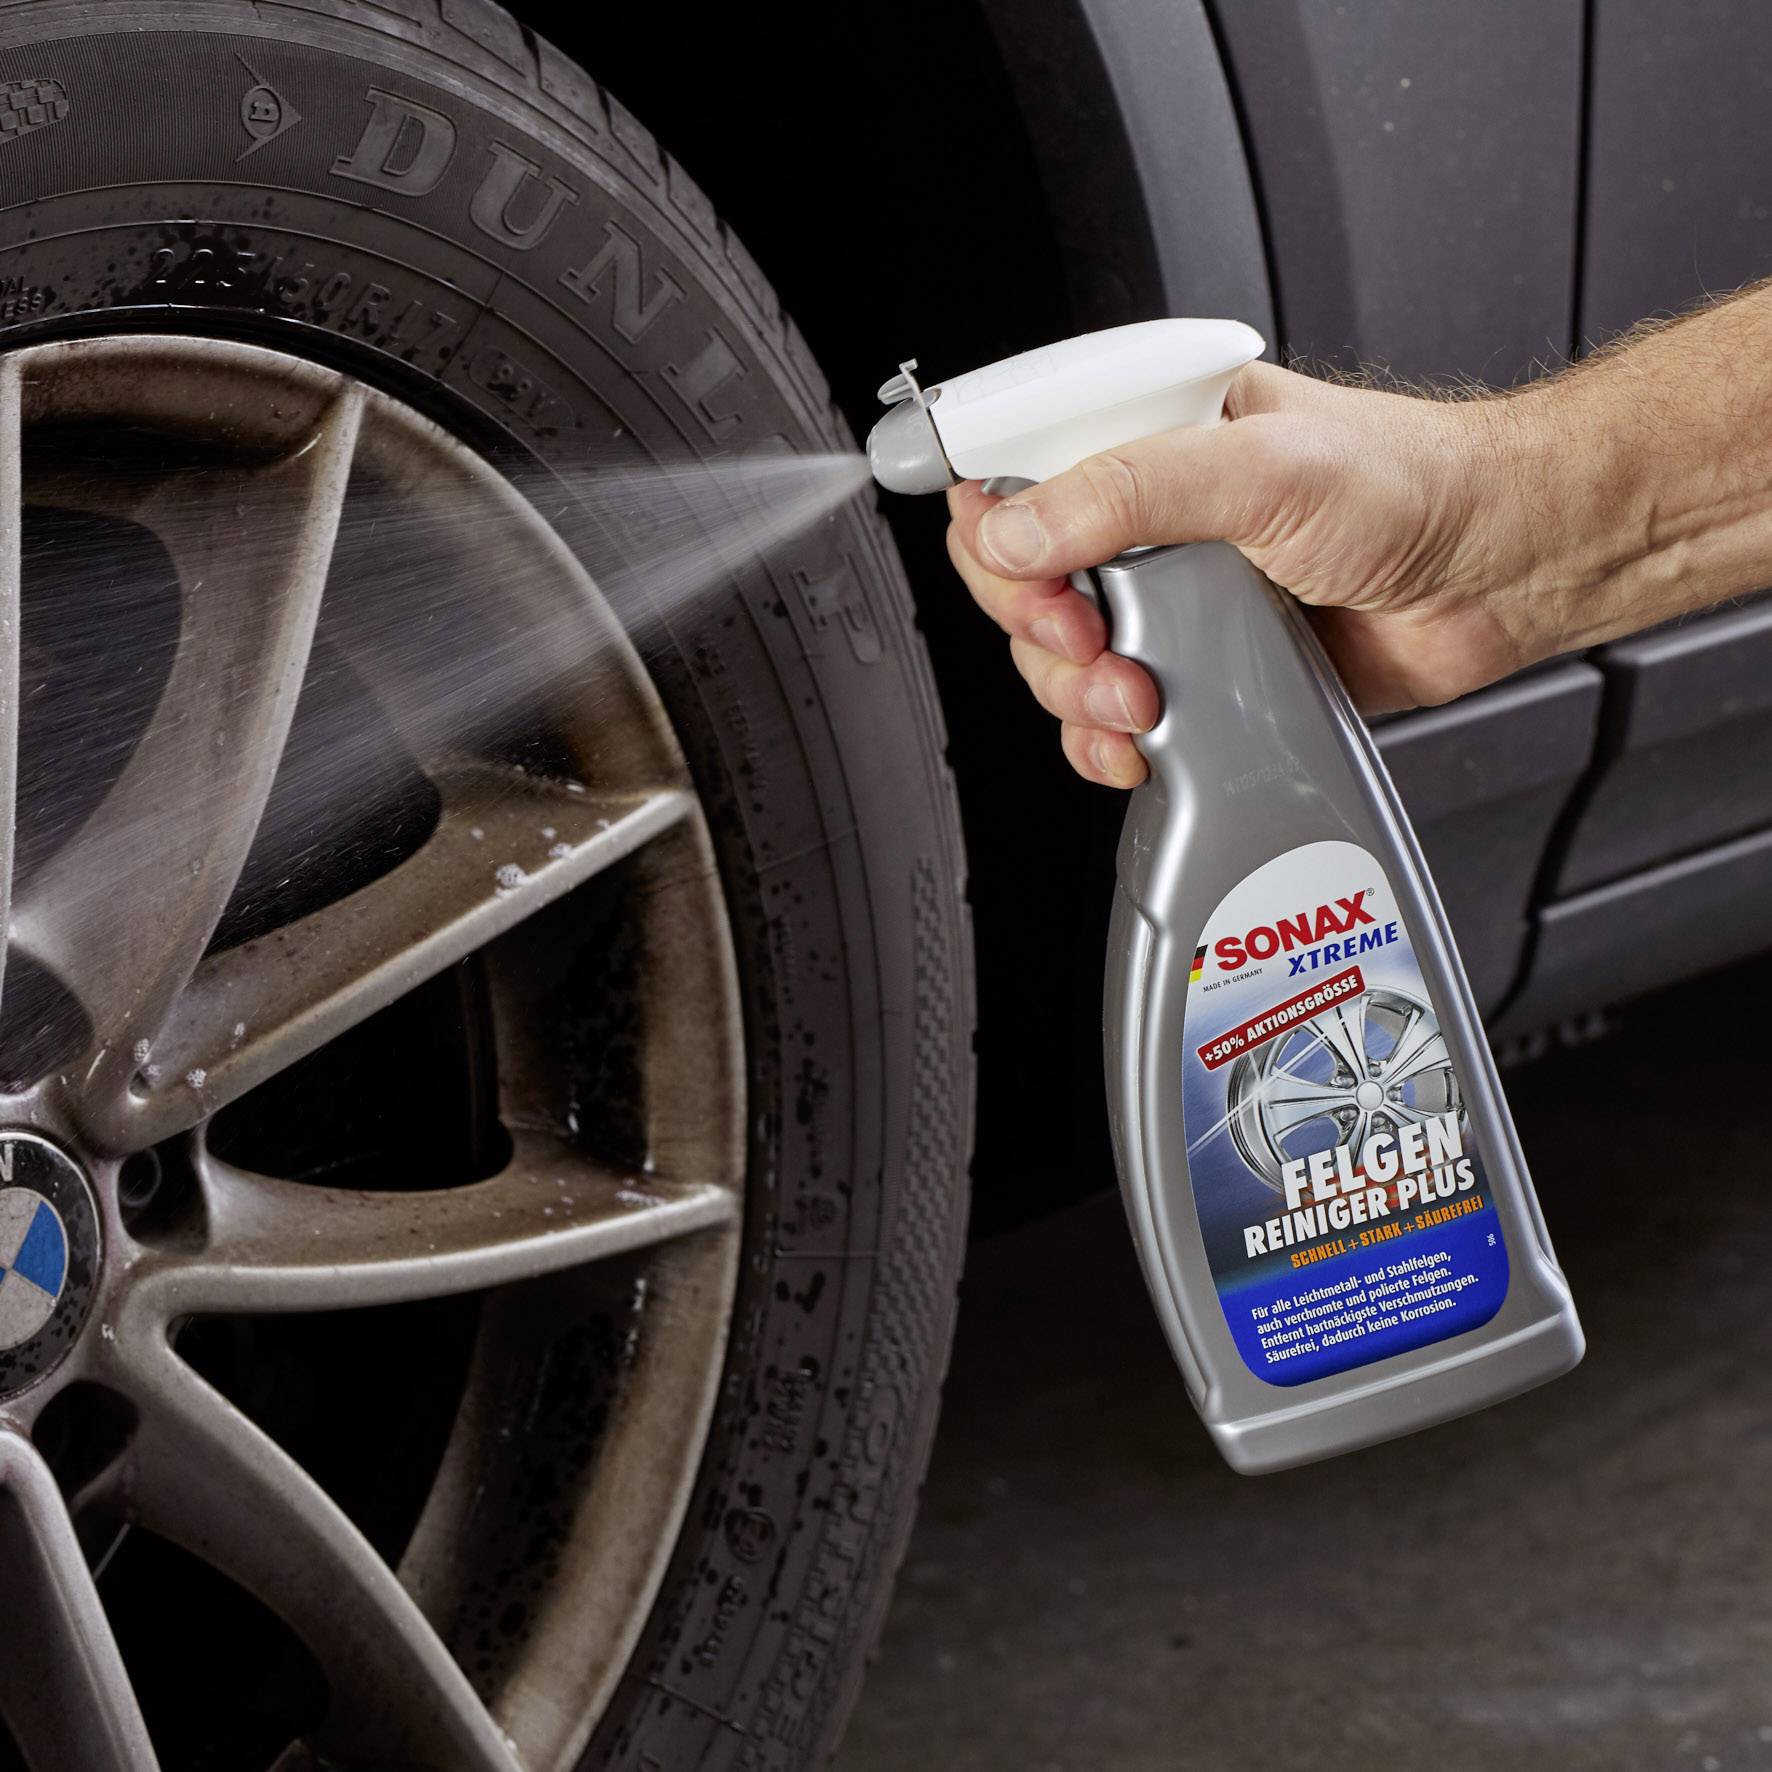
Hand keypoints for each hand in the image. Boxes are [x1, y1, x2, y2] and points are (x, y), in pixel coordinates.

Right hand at [944, 360, 1563, 787]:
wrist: (1501, 571)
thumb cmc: (1412, 485)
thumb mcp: (1259, 467)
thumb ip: (1127, 493)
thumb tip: (1016, 531)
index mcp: (1151, 430)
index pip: (1014, 465)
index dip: (995, 526)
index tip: (1024, 569)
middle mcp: (1147, 512)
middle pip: (1017, 575)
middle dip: (1037, 622)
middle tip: (1087, 638)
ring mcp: (1168, 593)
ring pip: (1055, 654)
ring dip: (1076, 690)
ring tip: (1138, 691)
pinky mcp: (1197, 665)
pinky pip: (1108, 712)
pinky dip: (1105, 738)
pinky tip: (1137, 738)